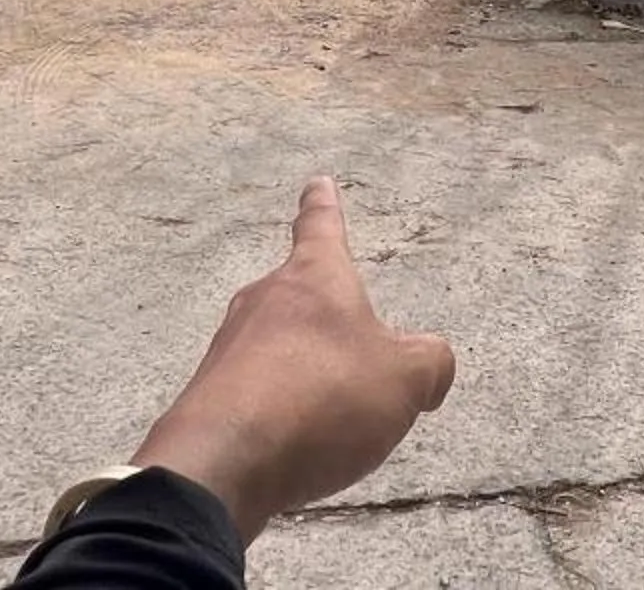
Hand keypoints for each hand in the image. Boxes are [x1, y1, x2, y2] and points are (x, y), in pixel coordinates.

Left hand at [132, 176, 455, 540]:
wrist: (224, 460)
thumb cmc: (323, 398)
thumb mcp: (404, 379)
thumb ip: (430, 363)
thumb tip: (432, 363)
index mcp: (314, 279)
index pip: (322, 228)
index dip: (325, 206)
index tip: (318, 183)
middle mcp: (265, 301)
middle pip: (299, 295)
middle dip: (325, 317)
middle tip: (354, 348)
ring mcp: (230, 348)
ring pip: (277, 347)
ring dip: (304, 369)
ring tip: (333, 414)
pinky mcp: (211, 397)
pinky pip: (258, 394)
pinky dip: (281, 410)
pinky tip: (298, 447)